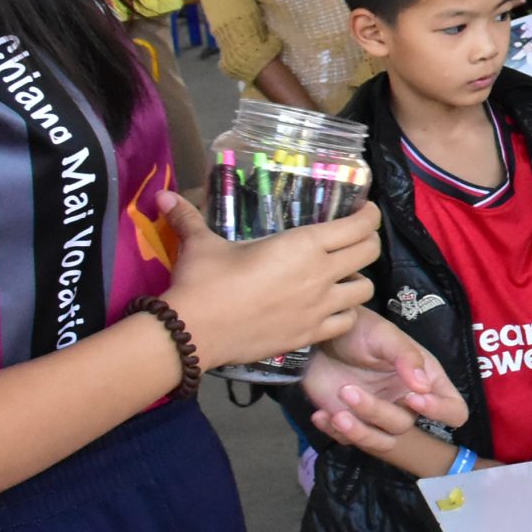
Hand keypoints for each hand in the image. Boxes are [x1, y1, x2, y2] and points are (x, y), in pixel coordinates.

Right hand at [158, 196, 378, 369]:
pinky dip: (346, 314)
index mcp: (302, 245)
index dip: (368, 214)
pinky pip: (347, 322)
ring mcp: (319, 307)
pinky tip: (332, 308)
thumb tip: (162, 197)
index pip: (357, 225)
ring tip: (345, 276)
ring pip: (365, 290)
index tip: (364, 210)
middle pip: (369, 252)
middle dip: (369, 240)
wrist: (194, 333)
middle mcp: (319, 274)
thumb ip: (189, 218)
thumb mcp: (201, 245)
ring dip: (359, 279)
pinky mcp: (310, 335)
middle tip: (356, 238)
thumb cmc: (203, 282)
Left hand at [303, 306, 468, 430]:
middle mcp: (406, 403)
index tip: (411, 397)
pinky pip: (349, 440)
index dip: (440, 411)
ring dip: (358, 432)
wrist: (321, 337)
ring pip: (380, 441)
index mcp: (425, 381)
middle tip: (347, 390)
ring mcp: (378, 416)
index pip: (453, 410)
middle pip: (404, 425)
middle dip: (376, 412)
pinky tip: (321, 414)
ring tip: (337, 414)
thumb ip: (406, 357)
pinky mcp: (351, 423)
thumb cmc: (360, 330)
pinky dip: (334, 431)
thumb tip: (423, 386)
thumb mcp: (384, 335)